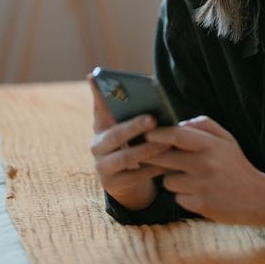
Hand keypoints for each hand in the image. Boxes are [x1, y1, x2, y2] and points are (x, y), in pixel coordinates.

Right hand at [88, 76, 171, 210]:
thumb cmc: (130, 144)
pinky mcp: (112, 185)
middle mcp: (97, 146)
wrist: (124, 180)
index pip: (99, 109)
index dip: (98, 95)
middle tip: (153, 119)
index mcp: (100, 127)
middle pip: (114, 135)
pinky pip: (135, 177)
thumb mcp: (126, 128)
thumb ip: (128, 111)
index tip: (97, 78)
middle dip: (134, 127)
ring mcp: (102, 167)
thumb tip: (129, 87)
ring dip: (147, 150)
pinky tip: (167, 164)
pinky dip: (152, 169)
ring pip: (125, 158)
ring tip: (167, 143)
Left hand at [144, 116, 264, 239]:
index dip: (158, 134)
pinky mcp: (199, 205)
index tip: (147, 135)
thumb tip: (178, 124)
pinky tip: (198, 193)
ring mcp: (201, 186)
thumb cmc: (237, 166)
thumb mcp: (227, 139)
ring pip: (168, 180)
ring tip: (190, 178)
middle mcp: (205, 164)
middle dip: (155, 157)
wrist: (258, 198)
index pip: (176, 135)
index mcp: (211, 145)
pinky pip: (177, 197)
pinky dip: (183, 196)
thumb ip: (204, 125)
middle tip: (154, 157)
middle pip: (164, 157)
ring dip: (172, 179)